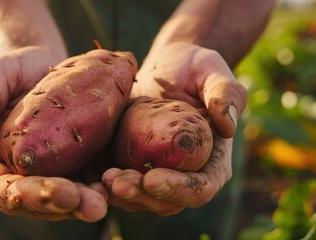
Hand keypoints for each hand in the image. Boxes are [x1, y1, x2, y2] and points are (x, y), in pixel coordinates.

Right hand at [0, 47, 108, 221]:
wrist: (46, 65)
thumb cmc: (13, 71)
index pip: (6, 192)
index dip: (30, 197)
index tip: (57, 191)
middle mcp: (23, 179)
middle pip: (41, 204)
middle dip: (67, 206)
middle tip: (93, 205)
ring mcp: (54, 176)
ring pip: (69, 201)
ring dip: (88, 203)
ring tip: (108, 199)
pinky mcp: (80, 169)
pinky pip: (92, 184)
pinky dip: (106, 188)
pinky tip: (122, 183)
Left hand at [102, 42, 246, 214]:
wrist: (166, 67)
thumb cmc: (196, 67)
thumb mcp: (213, 72)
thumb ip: (225, 94)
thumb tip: (227, 126)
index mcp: (212, 162)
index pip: (201, 188)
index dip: (178, 189)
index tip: (152, 178)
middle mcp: (185, 176)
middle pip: (166, 202)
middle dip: (141, 196)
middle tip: (117, 182)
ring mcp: (156, 175)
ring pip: (139, 199)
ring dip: (120, 194)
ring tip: (102, 178)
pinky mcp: (130, 168)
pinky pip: (117, 186)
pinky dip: (103, 185)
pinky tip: (88, 176)